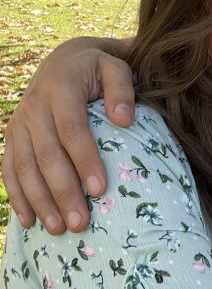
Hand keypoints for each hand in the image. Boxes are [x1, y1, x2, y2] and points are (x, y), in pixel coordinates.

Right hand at [2, 36, 134, 233]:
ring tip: (59, 229)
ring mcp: (19, 123)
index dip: (85, 160)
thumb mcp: (115, 67)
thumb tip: (124, 118)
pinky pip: (9, 169)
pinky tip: (29, 221)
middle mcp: (34, 106)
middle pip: (47, 155)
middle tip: (80, 223)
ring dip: (40, 201)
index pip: (72, 129)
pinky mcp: (11, 136)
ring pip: (25, 167)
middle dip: (63, 191)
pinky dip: (18, 196)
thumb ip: (122, 88)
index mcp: (61, 88)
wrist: (64, 59)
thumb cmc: (98, 68)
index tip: (100, 189)